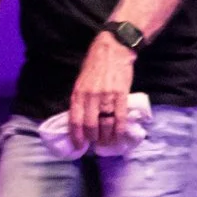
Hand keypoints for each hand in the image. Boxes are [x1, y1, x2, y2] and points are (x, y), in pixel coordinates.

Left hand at [70, 32, 135, 149]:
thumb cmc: (95, 65)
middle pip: (90, 125)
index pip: (75, 121)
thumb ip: (80, 99)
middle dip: (92, 138)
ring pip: (106, 123)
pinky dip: (120, 128)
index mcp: (78, 94)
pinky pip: (120, 116)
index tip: (78, 146)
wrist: (113, 50)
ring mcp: (107, 96)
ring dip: (107, 136)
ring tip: (108, 142)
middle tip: (96, 144)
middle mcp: (90, 97)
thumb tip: (80, 118)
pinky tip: (120, 134)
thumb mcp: (81, 82)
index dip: (76, 136)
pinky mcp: (121, 94)